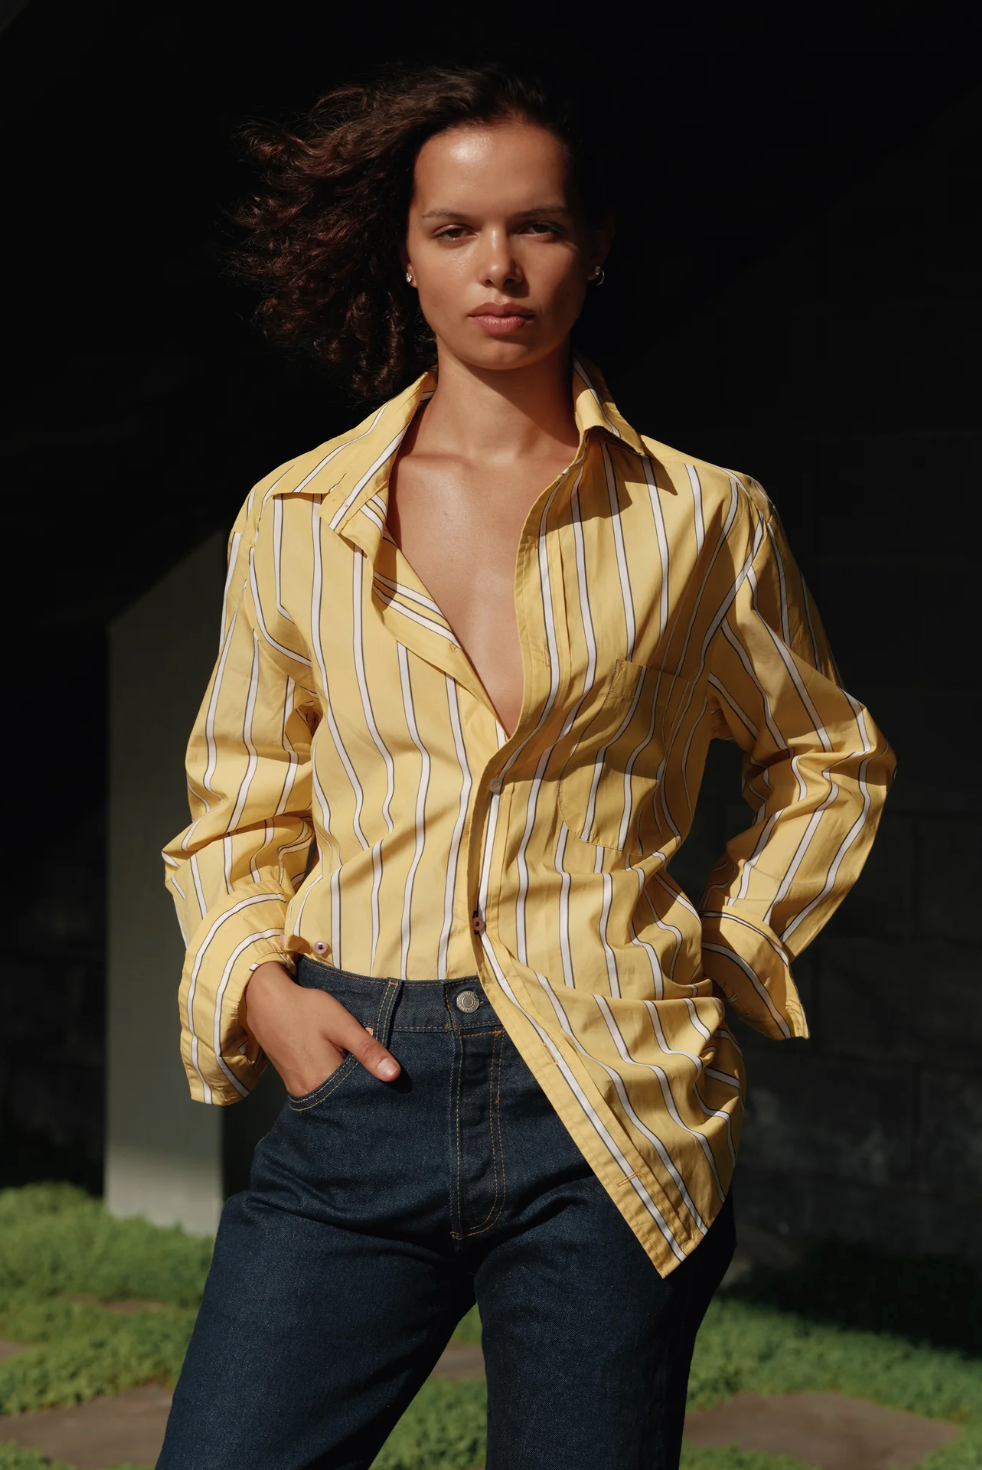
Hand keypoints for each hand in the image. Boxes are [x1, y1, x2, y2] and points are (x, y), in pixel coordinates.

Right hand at [241, 961, 400, 1095]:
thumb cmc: (306, 1009)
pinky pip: (319, 1088)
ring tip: (355, 1061)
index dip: (375, 1082)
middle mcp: (309, 1092)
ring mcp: (298, 1089)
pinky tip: (337, 1062)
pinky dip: (331, 1079)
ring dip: (345, 1081)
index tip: (386, 1071)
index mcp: (324, 1080)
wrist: (266, 1001)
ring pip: (332, 1092)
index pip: (360, 1093)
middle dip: (360, 1082)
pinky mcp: (291, 1083)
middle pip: (345, 1096)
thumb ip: (367, 1050)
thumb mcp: (342, 1024)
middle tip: (371, 1062)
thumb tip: (394, 1075)